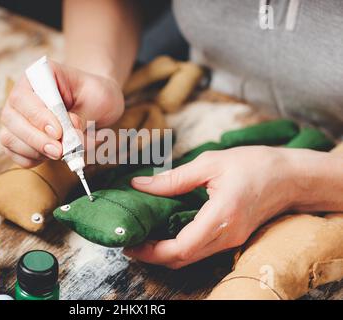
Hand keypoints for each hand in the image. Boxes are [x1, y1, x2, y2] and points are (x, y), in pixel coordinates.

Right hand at [0, 60, 123, 167]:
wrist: (100, 105)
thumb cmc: (97, 97)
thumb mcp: (98, 100)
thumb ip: (81, 118)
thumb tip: (68, 138)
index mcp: (38, 75)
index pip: (22, 97)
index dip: (38, 117)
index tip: (58, 132)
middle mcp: (21, 95)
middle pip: (10, 119)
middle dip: (37, 139)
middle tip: (60, 151)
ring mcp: (16, 117)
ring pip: (10, 139)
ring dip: (36, 151)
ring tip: (63, 151)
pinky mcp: (18, 138)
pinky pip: (16, 155)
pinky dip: (34, 159)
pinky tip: (53, 155)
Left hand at [125, 146, 306, 268]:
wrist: (290, 177)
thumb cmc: (254, 165)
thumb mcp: (210, 163)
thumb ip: (173, 178)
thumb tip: (140, 184)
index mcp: (222, 215)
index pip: (182, 247)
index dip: (153, 251)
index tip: (132, 244)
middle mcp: (227, 235)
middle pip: (183, 259)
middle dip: (153, 256)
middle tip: (131, 242)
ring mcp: (231, 240)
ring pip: (191, 258)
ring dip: (165, 254)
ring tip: (144, 238)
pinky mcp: (232, 238)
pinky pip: (201, 250)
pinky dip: (180, 247)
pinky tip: (166, 233)